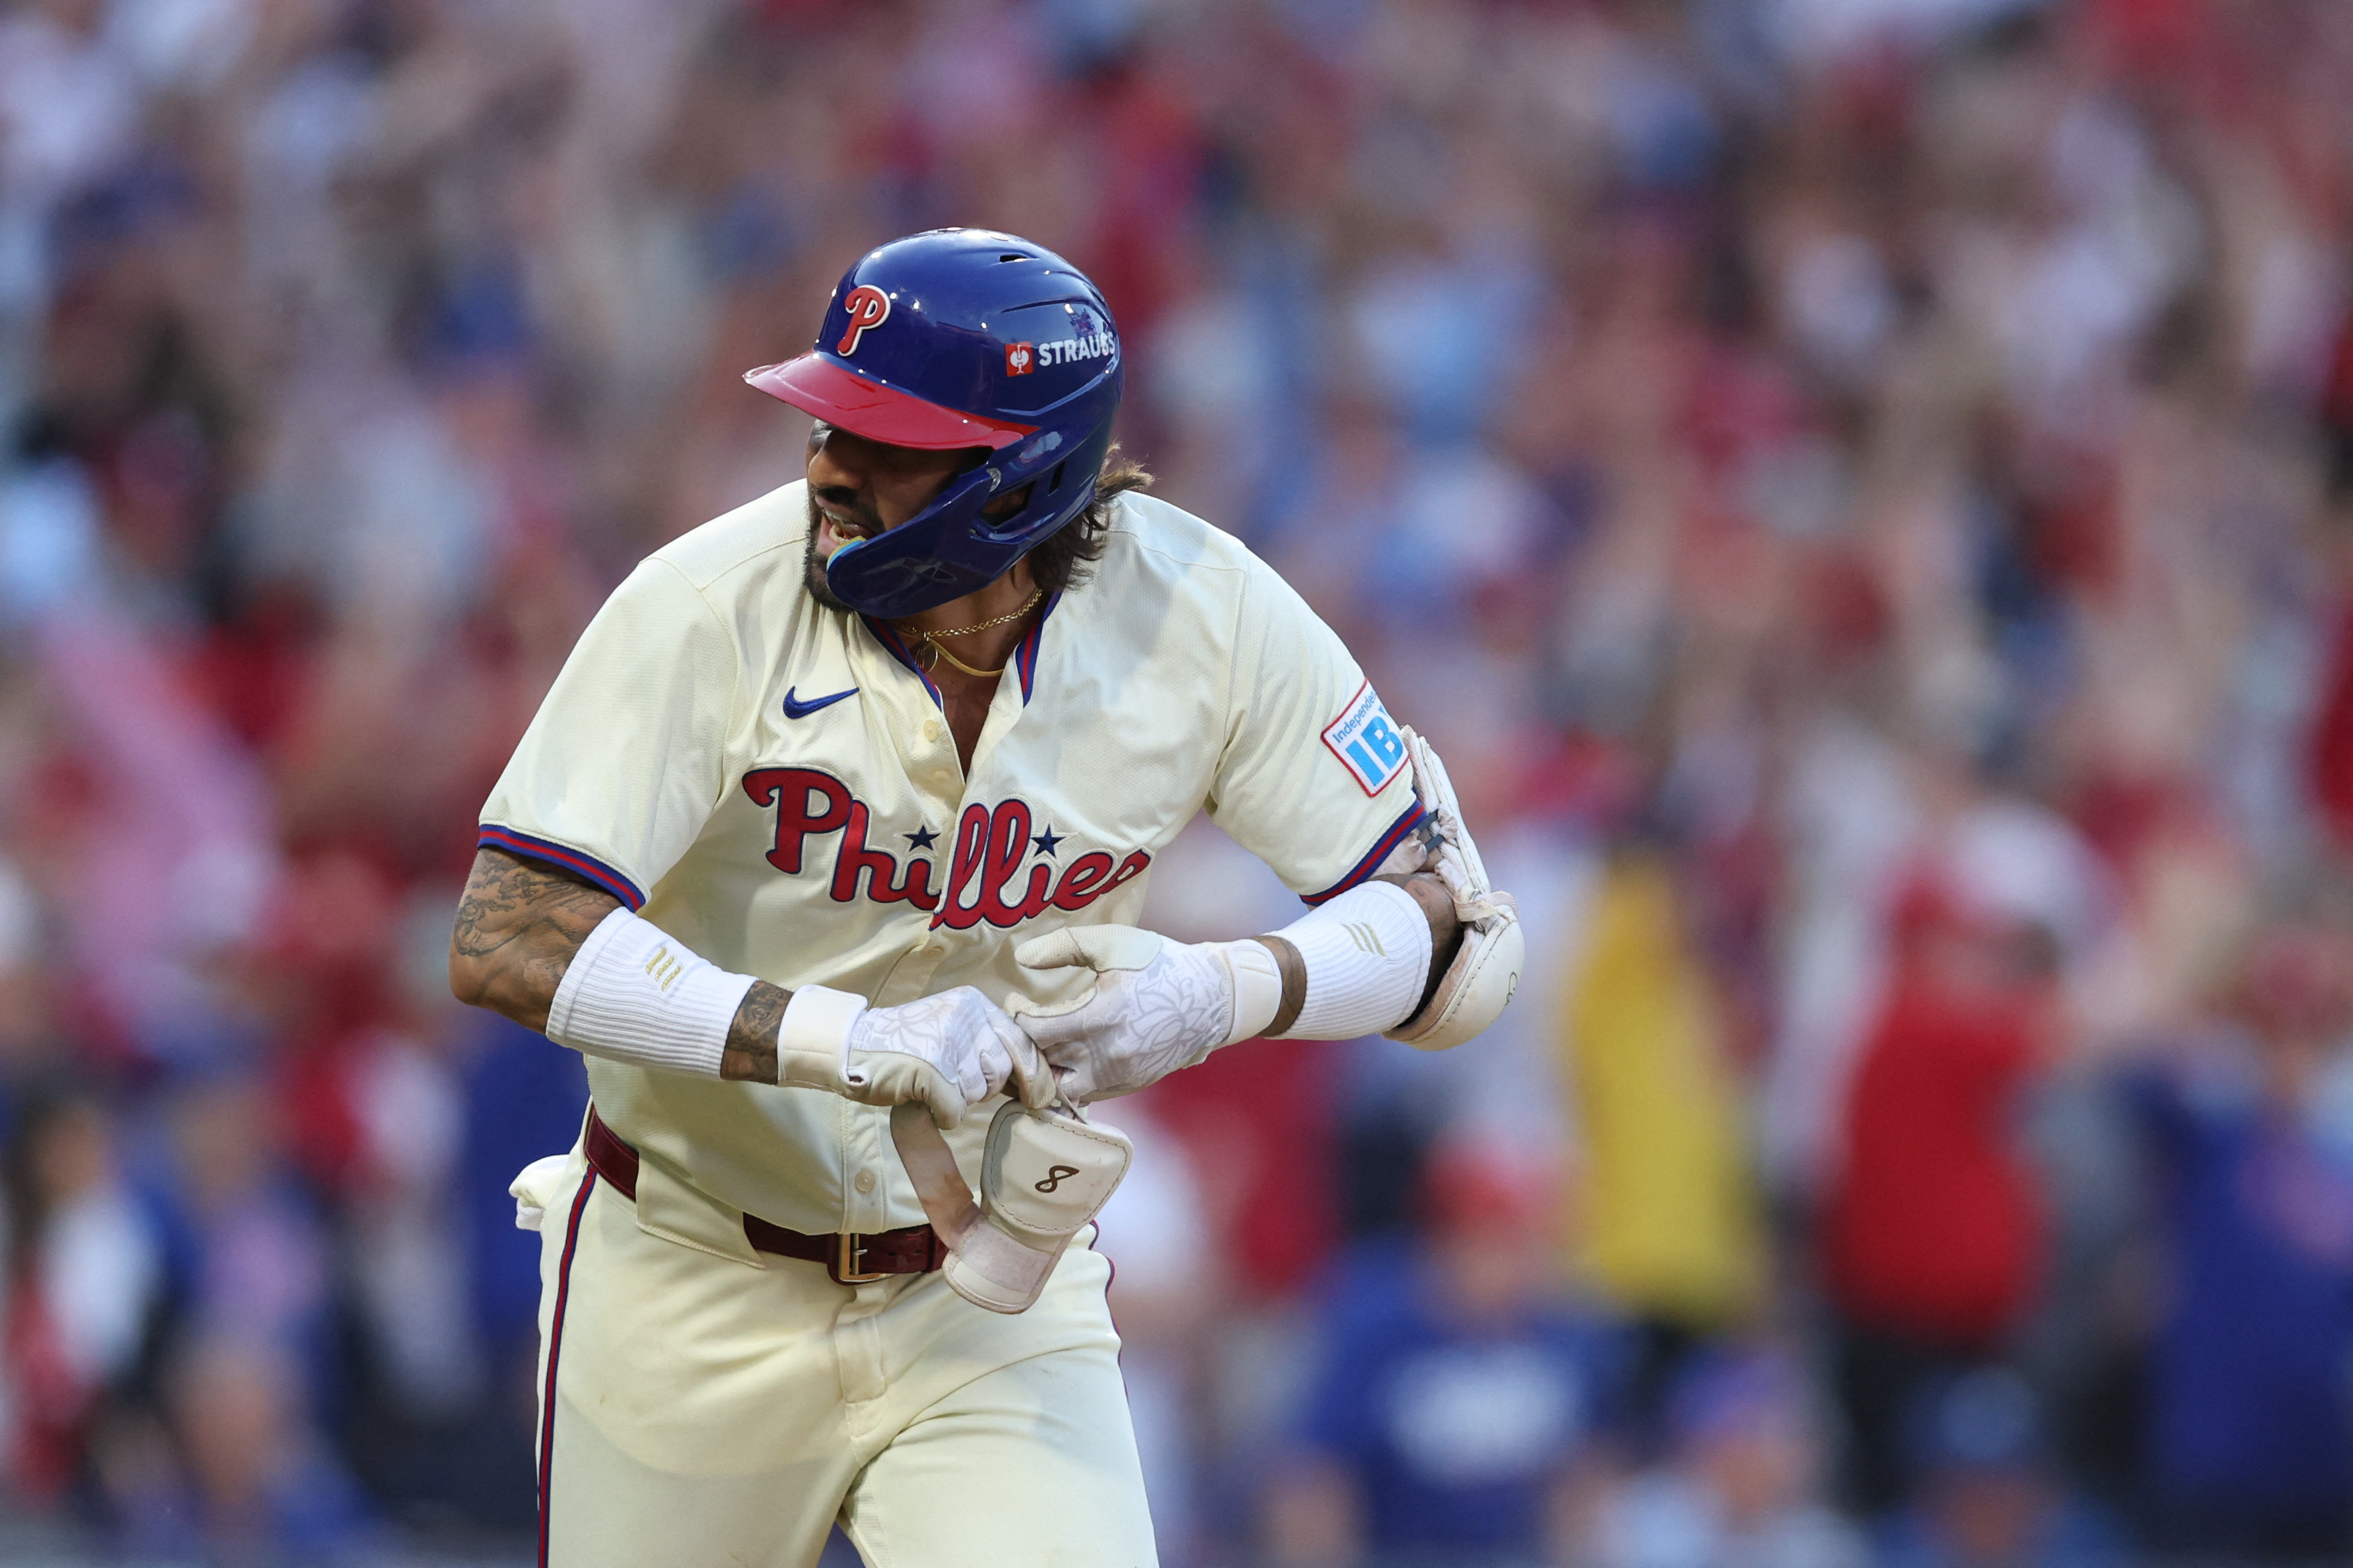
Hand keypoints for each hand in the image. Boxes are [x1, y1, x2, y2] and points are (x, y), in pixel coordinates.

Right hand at [839, 987, 1047, 1127]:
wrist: (850, 1046)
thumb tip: (1036, 1081)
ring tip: (931, 1083)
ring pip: (978, 1093)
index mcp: (972, 1002)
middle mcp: (963, 1017)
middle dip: (982, 1086)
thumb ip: (987, 1045)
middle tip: (952, 1081)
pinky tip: (924, 1102)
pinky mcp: (929, 1072)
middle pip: (1001, 1071)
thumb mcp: (951, 1028)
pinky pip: (954, 1111)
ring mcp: (945, 1044)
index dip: (1033, 1074)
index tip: (1039, 1098)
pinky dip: (941, 1115)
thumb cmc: (905, 1044)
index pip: (1020, 1041)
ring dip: (958, 1099)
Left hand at [1010, 927, 1259, 1101]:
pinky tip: (1069, 1056)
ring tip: (1041, 1046)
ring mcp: (1119, 1076)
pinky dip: (1071, 1078)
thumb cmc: (1161, 964)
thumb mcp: (1113, 943)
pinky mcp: (1130, 1085)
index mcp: (1099, 1018)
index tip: (1016, 1002)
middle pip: (1042, 1063)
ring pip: (1061, 1088)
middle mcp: (1107, 1055)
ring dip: (1046, 1070)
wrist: (1213, 998)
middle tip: (1021, 1025)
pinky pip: (1087, 1093)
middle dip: (1025, 1045)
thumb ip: (1063, 946)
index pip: (1034, 1033)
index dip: (1016, 1018)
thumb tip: (1021, 959)